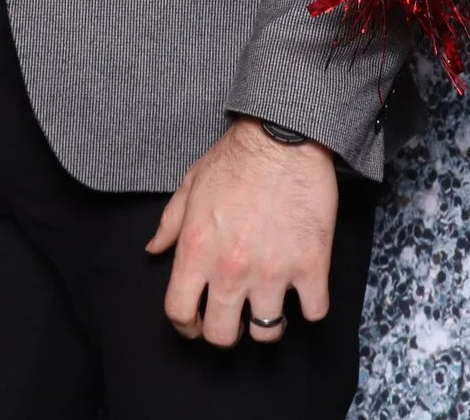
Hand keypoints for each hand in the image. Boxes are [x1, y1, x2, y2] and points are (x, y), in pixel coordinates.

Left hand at [147, 117, 336, 346]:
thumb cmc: (236, 157)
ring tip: (269, 305)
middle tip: (233, 318)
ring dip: (267, 323)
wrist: (284, 136)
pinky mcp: (311, 264)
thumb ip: (170, 223)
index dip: (186, 325)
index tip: (196, 323)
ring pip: (267, 331)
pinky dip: (310, 307)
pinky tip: (304, 293)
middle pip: (222, 334)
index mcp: (197, 250)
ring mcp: (273, 270)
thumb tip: (155, 249)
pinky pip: (314, 311)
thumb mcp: (191, 185)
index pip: (179, 312)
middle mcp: (231, 269)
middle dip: (225, 331)